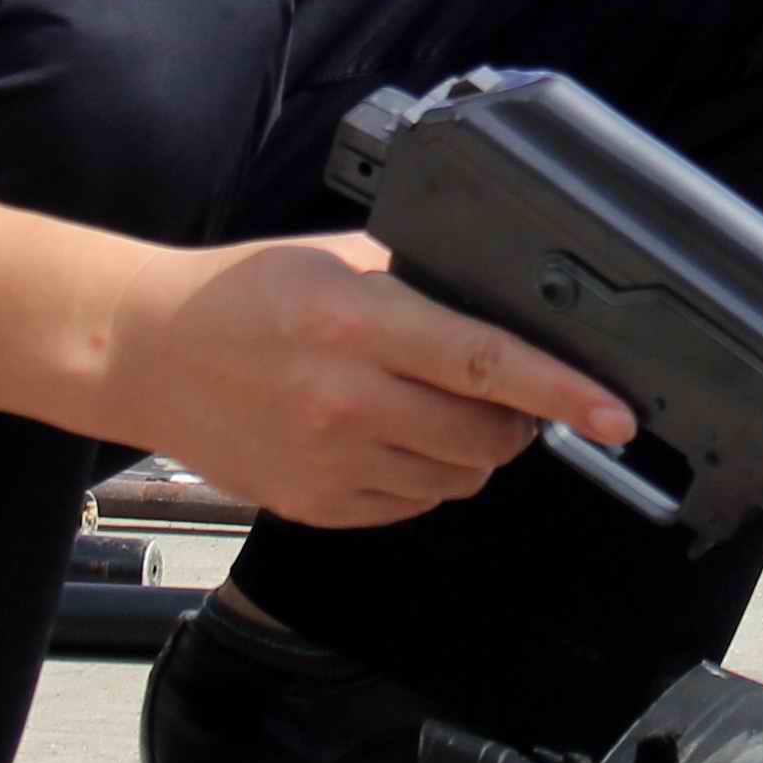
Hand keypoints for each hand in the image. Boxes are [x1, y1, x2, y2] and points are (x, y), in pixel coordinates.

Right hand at [106, 233, 631, 527]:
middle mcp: (347, 397)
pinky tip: (388, 437)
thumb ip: (417, 277)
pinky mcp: (315, 504)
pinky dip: (422, 477)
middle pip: (486, 434)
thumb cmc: (241, 296)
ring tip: (431, 408)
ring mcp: (330, 460)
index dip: (564, 391)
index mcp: (359, 322)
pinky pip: (410, 504)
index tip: (617, 415)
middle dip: (516, 419)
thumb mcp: (332, 258)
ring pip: (457, 477)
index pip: (488, 362)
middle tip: (503, 394)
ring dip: (470, 450)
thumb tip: (507, 297)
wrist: (145, 354)